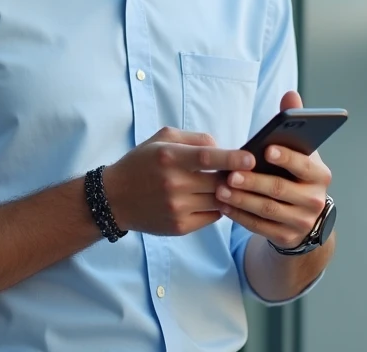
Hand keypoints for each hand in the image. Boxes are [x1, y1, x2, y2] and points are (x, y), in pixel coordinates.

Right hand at [103, 127, 255, 236]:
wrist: (115, 198)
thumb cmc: (142, 163)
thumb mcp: (162, 139)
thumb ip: (195, 139)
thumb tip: (223, 148)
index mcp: (169, 157)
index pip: (208, 158)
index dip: (233, 159)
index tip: (252, 159)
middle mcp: (173, 184)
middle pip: (218, 181)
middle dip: (235, 177)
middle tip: (244, 172)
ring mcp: (177, 208)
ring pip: (219, 200)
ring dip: (228, 193)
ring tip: (228, 185)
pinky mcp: (179, 227)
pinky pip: (212, 216)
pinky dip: (218, 207)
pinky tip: (211, 199)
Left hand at [215, 91, 332, 249]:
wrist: (303, 217)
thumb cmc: (294, 175)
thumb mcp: (299, 152)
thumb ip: (292, 125)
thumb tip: (290, 94)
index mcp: (319, 175)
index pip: (303, 165)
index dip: (286, 157)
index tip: (266, 149)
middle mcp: (314, 200)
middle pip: (280, 189)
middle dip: (253, 181)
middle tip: (230, 174)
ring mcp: (301, 222)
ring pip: (267, 210)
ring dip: (241, 200)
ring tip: (220, 189)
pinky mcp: (286, 237)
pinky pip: (259, 227)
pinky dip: (239, 216)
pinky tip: (223, 206)